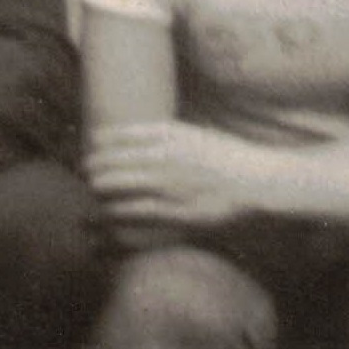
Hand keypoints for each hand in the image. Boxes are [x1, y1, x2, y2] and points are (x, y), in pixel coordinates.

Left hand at [86, 121, 270, 233]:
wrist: (261, 181)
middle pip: (107, 159)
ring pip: (110, 184)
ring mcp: (164, 182)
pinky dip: (111, 213)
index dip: (98, 145)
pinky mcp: (171, 208)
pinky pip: (128, 210)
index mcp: (169, 133)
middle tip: (87, 176)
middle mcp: (161, 154)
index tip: (92, 150)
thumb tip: (145, 139)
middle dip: (91, 169)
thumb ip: (171, 137)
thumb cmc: (233, 160)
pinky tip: (103, 214)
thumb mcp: (200, 136)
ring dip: (98, 190)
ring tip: (94, 194)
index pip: (115, 135)